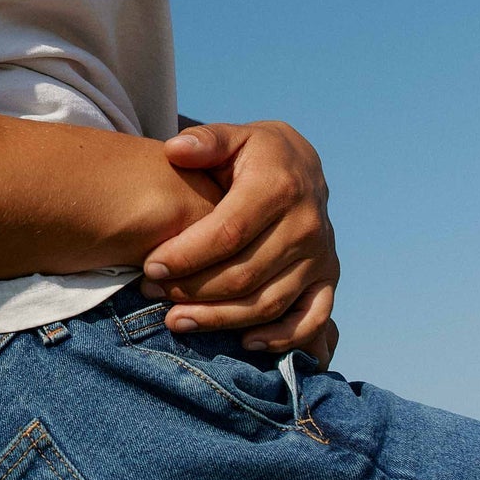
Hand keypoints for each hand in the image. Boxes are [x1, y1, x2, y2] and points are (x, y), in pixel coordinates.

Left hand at [142, 121, 338, 365]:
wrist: (302, 166)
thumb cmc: (255, 154)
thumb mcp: (233, 136)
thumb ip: (205, 140)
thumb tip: (176, 149)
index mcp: (278, 187)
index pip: (227, 233)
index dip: (186, 255)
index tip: (150, 267)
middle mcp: (305, 225)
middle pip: (243, 274)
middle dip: (193, 290)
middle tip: (152, 294)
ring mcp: (321, 256)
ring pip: (268, 302)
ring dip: (220, 319)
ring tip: (177, 321)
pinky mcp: (328, 278)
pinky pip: (311, 319)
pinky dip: (282, 339)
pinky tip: (246, 344)